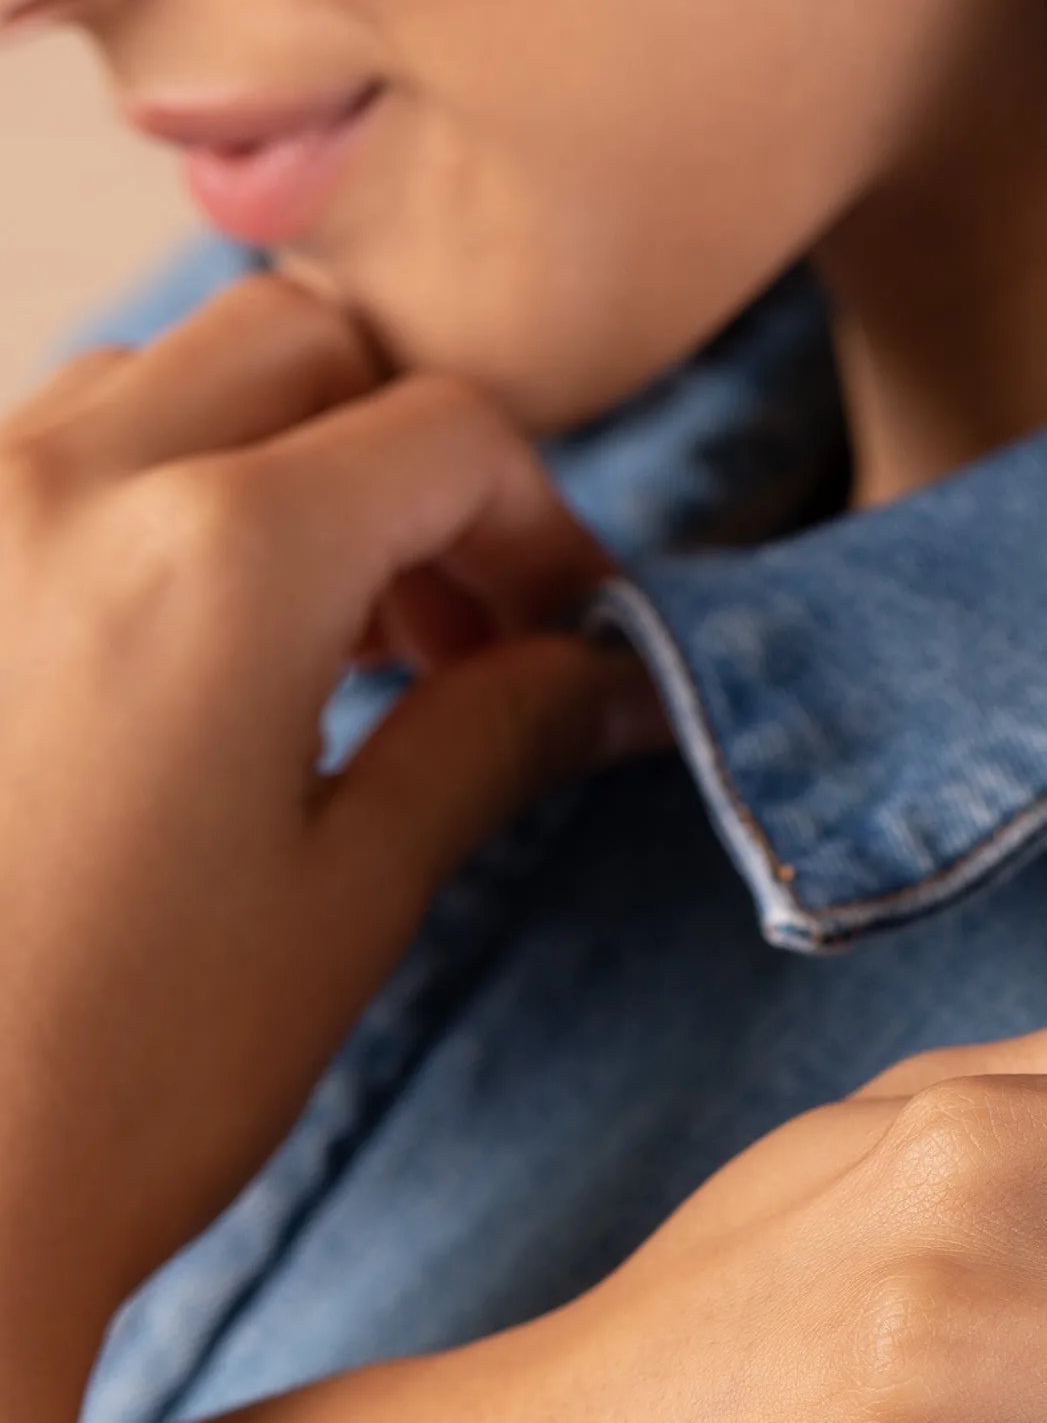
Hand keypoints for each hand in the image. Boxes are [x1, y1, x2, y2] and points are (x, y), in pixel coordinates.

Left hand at [0, 276, 655, 1331]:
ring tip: (333, 645)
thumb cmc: (127, 1076)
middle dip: (416, 459)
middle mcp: (56, 487)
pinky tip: (197, 660)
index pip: (449, 433)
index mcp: (217, 558)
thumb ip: (498, 736)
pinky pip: (46, 458)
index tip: (565, 636)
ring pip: (164, 380)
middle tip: (457, 624)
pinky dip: (162, 503)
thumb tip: (615, 679)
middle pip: (305, 346)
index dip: (545, 527)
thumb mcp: (357, 896)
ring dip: (288, 468)